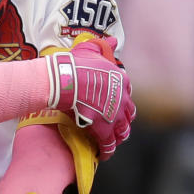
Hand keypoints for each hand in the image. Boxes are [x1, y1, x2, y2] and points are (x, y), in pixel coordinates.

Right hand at [47, 38, 133, 158]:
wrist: (66, 80)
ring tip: (112, 141)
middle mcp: (122, 98)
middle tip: (116, 125)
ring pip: (122, 131)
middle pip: (128, 114)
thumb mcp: (91, 49)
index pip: (127, 93)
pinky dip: (107, 150)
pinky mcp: (103, 128)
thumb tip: (113, 39)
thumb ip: (103, 45)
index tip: (115, 105)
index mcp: (121, 80)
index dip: (121, 101)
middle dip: (123, 121)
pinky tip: (104, 154)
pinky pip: (109, 143)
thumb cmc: (75, 64)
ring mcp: (114, 115)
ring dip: (117, 137)